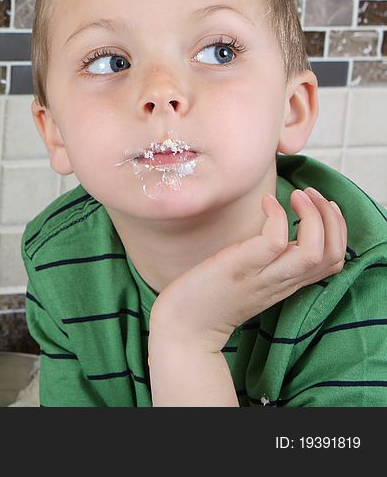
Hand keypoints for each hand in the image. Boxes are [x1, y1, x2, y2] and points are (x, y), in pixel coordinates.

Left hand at [151, 188, 346, 352]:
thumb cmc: (208, 295)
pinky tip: (266, 202)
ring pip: (313, 251)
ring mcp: (263, 277)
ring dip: (314, 216)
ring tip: (297, 195)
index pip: (333, 261)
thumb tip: (272, 226)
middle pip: (332, 254)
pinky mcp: (241, 269)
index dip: (338, 230)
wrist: (183, 327)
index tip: (323, 206)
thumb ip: (265, 260)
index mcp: (286, 282)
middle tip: (312, 194)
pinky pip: (274, 242)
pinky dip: (277, 217)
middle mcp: (281, 281)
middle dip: (332, 218)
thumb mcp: (247, 275)